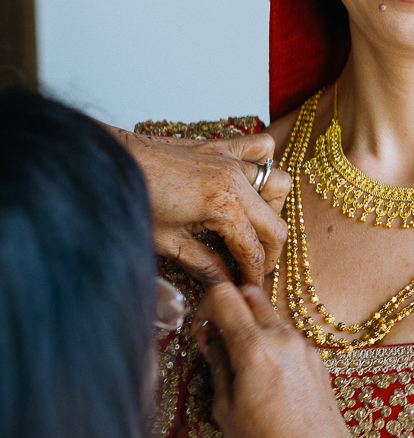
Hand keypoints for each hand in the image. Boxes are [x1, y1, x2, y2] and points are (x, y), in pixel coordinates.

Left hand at [113, 127, 290, 285]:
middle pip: (275, 224)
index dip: (255, 276)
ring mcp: (232, 160)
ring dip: (273, 207)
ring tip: (253, 224)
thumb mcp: (168, 244)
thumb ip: (205, 265)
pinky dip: (264, 162)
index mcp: (225, 207)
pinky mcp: (221, 147)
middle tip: (255, 269)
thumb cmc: (133, 202)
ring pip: (278, 184)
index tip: (251, 290)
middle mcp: (237, 181)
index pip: (254, 251)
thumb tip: (225, 287)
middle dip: (270, 252)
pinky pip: (261, 147)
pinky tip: (250, 181)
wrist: (110, 165)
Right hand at [195, 285, 413, 437]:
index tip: (200, 333)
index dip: (205, 307)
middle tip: (216, 342)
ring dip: (250, 327)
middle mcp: (282, 337)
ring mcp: (303, 345)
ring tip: (240, 366)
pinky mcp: (316, 357)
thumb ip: (217, 368)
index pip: (225, 295)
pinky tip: (264, 376)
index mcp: (255, 347)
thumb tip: (212, 342)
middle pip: (250, 294)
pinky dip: (269, 342)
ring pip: (270, 315)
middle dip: (228, 309)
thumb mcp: (226, 411)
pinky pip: (286, 336)